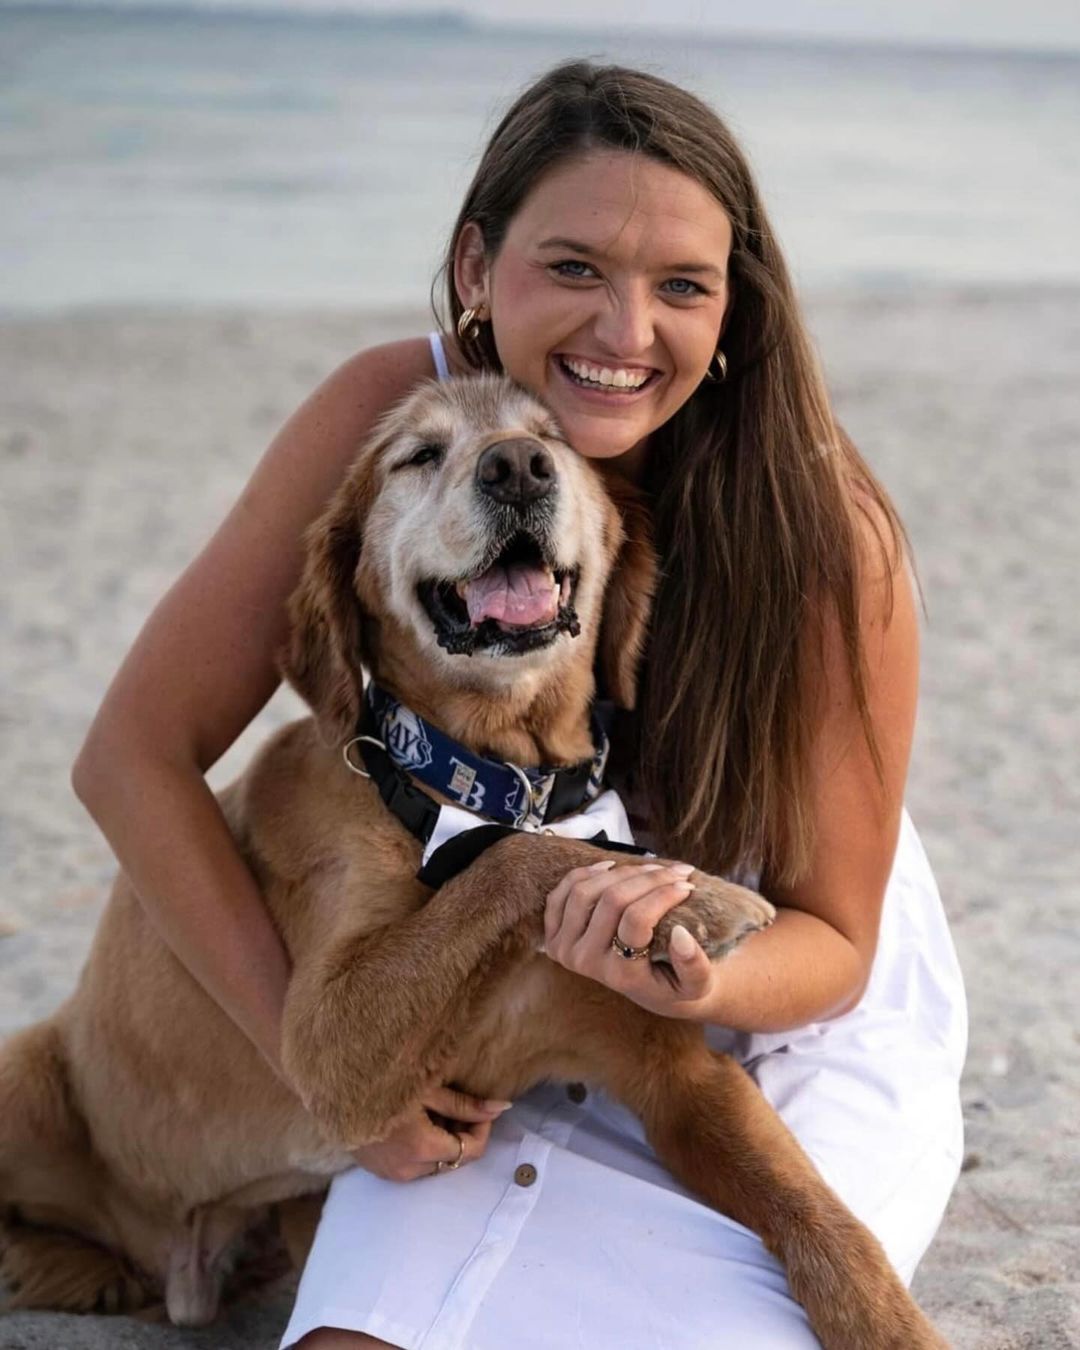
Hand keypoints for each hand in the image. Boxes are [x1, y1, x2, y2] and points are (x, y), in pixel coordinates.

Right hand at [349, 1085, 510, 1181]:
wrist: (334, 1088)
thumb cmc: (384, 1081)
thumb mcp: (429, 1088)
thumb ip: (466, 1104)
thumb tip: (503, 1109)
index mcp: (422, 1148)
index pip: (471, 1151)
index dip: (482, 1128)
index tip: (480, 1107)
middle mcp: (408, 1169)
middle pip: (453, 1158)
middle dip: (460, 1133)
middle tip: (453, 1104)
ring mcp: (392, 1174)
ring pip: (434, 1163)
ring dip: (441, 1141)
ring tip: (431, 1110)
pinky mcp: (379, 1171)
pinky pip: (413, 1165)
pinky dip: (422, 1147)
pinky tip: (413, 1122)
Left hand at [543, 859, 718, 1017]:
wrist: (650, 990)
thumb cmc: (678, 983)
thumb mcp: (698, 984)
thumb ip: (694, 965)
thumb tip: (680, 934)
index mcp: (620, 976)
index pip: (636, 920)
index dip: (663, 895)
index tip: (688, 885)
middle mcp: (587, 963)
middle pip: (612, 900)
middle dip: (649, 878)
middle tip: (677, 871)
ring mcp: (565, 949)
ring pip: (585, 891)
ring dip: (621, 871)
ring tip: (651, 868)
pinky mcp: (553, 935)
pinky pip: (561, 894)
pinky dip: (585, 874)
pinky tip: (611, 866)